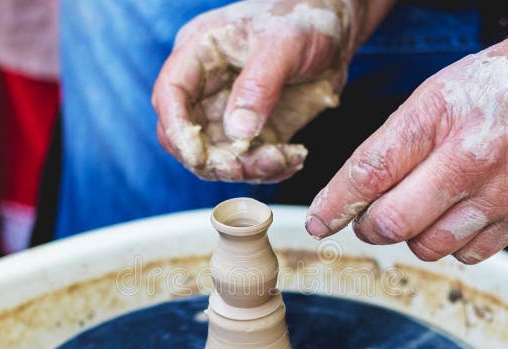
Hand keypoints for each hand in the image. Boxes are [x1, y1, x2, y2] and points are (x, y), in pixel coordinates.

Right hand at [152, 0, 387, 182]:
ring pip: (218, 157)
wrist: (337, 28)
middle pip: (187, 136)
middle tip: (249, 166)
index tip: (198, 157)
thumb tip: (237, 132)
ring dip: (248, 169)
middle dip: (214, 160)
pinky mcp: (254, 132)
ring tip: (285, 158)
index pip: (170, 95)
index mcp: (199, 54)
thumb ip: (258, 85)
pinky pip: (249, 163)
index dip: (177, 130)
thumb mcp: (284, 43)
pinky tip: (294, 157)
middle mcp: (206, 87)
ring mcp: (228, 113)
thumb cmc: (304, 18)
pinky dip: (269, 169)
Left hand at [305, 0, 507, 262]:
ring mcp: (502, 190)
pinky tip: (458, 217)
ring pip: (427, 247)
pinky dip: (452, 244)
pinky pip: (469, 255)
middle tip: (367, 219)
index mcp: (438, 115)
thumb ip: (397, 142)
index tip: (318, 223)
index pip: (368, 173)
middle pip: (391, 223)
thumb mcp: (440, 91)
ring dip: (411, 237)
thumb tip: (359, 192)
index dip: (333, 206)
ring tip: (420, 210)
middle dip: (367, 227)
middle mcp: (469, 156)